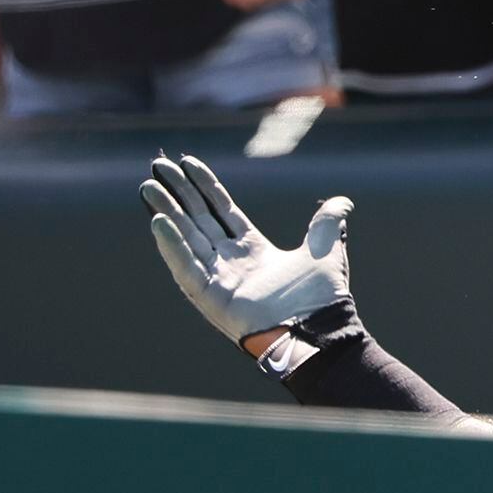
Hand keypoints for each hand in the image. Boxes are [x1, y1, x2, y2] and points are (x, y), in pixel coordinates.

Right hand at [143, 153, 352, 347]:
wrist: (318, 328)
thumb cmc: (321, 297)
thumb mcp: (324, 249)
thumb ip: (326, 223)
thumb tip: (343, 202)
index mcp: (252, 249)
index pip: (222, 210)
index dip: (205, 186)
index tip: (187, 163)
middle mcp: (230, 262)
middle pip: (198, 219)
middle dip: (178, 194)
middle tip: (158, 166)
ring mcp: (218, 279)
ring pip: (187, 238)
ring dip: (167, 212)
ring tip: (148, 188)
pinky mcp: (210, 297)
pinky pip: (186, 267)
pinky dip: (172, 246)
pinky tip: (158, 222)